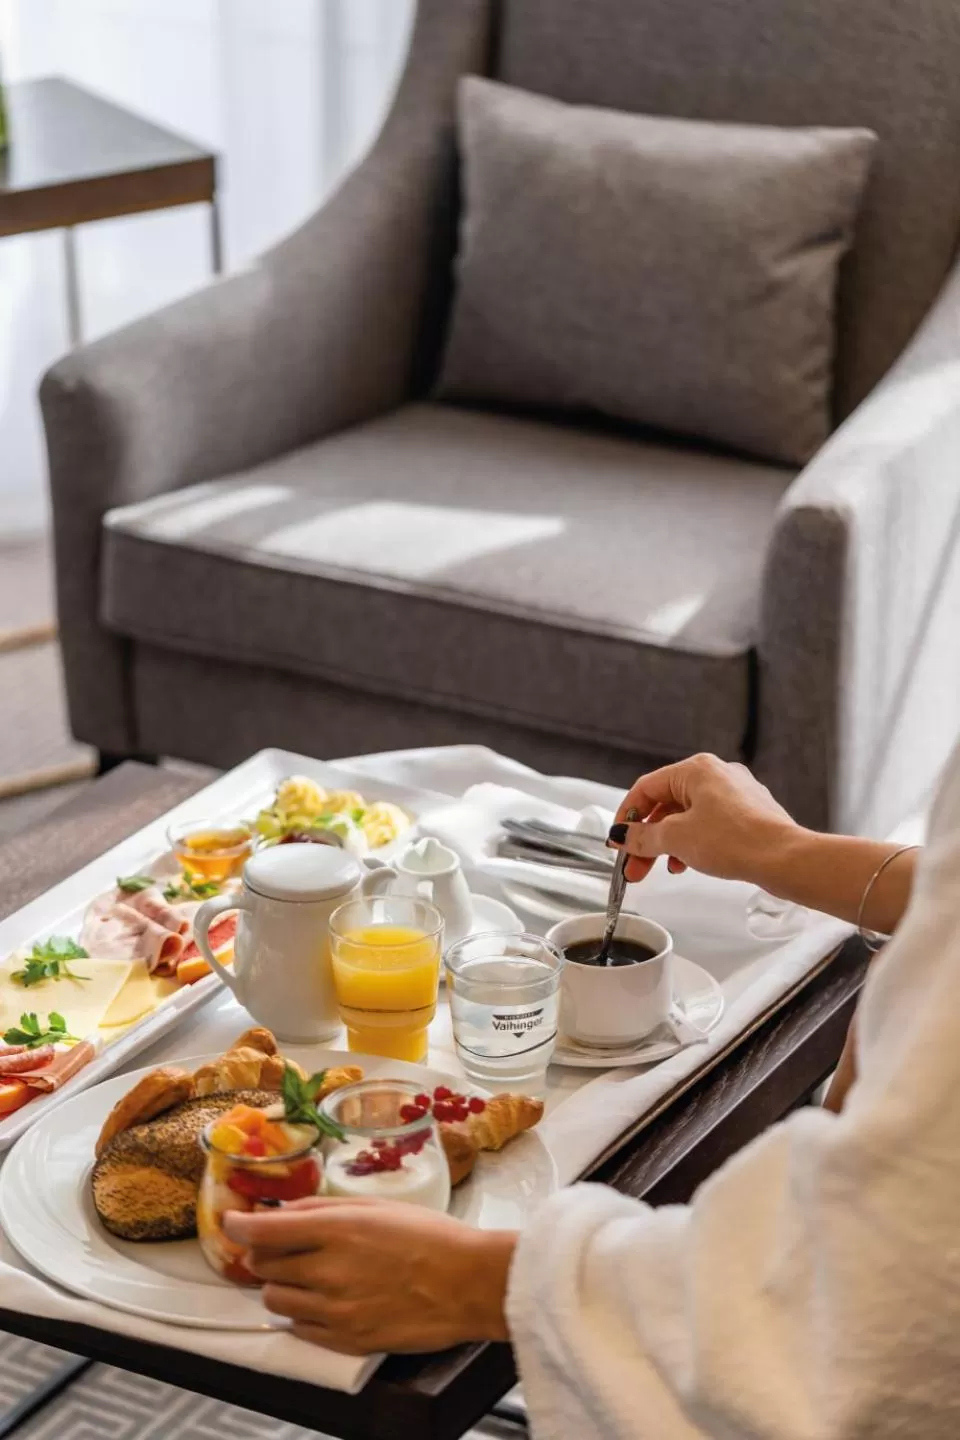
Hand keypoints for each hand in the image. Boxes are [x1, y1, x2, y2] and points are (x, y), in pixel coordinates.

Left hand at [223, 1197, 516, 1354]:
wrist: (468, 1283)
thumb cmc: (430, 1237)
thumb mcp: (376, 1206)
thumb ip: (323, 1209)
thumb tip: (283, 1212)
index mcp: (338, 1230)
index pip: (263, 1230)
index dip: (239, 1224)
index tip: (233, 1222)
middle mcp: (329, 1270)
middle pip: (262, 1265)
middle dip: (266, 1252)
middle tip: (283, 1247)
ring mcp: (335, 1310)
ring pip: (275, 1299)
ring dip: (281, 1284)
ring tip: (309, 1275)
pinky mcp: (345, 1341)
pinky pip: (298, 1329)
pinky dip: (301, 1314)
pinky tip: (324, 1300)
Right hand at [609, 753, 797, 886]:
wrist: (785, 859)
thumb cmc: (739, 841)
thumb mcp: (677, 839)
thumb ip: (643, 837)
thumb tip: (623, 835)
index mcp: (696, 769)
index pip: (646, 788)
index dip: (626, 816)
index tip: (618, 839)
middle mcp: (717, 775)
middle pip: (666, 804)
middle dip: (647, 838)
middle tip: (634, 864)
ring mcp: (735, 795)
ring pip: (688, 816)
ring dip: (668, 844)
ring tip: (660, 869)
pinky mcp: (747, 815)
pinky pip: (708, 825)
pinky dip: (692, 843)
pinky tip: (688, 863)